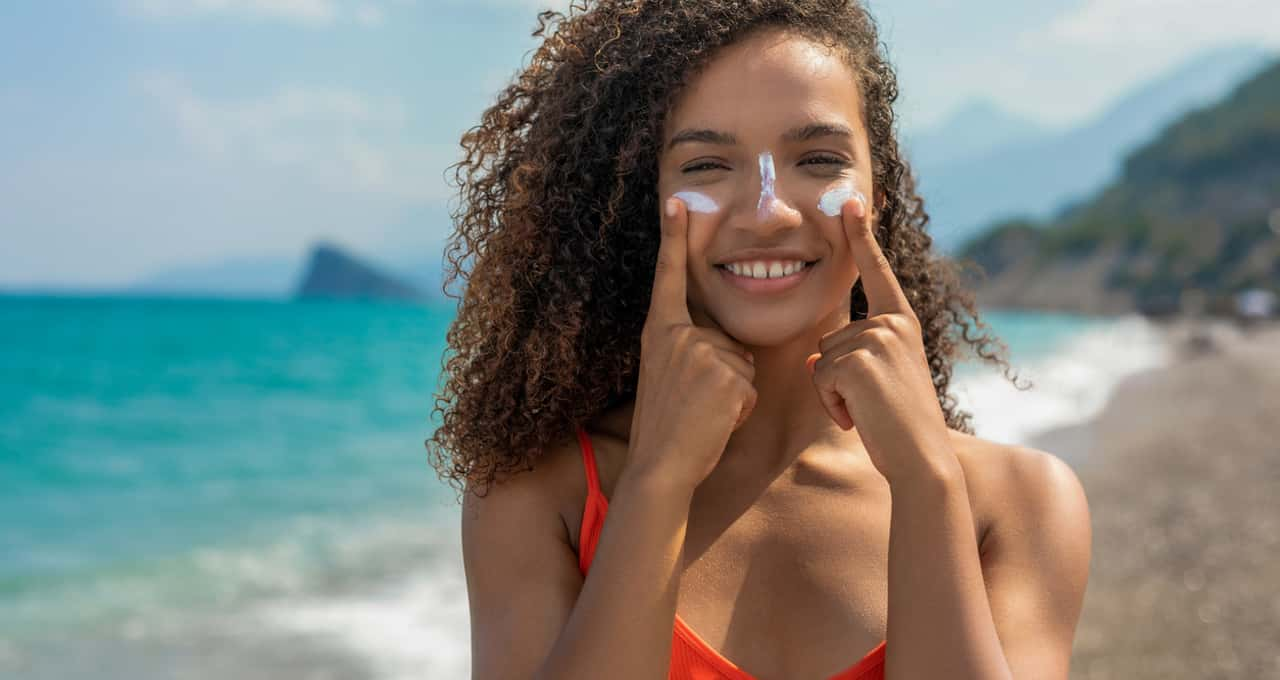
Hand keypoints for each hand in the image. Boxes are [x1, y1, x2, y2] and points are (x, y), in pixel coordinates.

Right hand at [626, 196, 757, 490]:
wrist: (660, 466)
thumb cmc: (666, 427)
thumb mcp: (666, 375)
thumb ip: (689, 350)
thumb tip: (724, 349)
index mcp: (660, 331)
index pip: (668, 277)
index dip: (673, 238)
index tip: (676, 202)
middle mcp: (678, 335)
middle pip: (728, 339)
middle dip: (726, 373)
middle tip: (695, 404)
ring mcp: (701, 353)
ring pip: (743, 364)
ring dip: (734, 394)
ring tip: (704, 414)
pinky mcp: (725, 375)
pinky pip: (750, 387)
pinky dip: (741, 409)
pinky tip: (715, 422)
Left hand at [804, 197, 957, 482]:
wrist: (921, 459)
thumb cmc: (899, 426)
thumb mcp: (878, 381)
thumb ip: (853, 358)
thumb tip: (817, 360)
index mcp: (901, 322)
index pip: (876, 272)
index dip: (861, 236)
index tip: (851, 199)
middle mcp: (891, 323)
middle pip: (829, 339)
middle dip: (837, 378)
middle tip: (872, 404)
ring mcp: (876, 339)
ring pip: (822, 360)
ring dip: (834, 394)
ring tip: (869, 411)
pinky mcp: (859, 360)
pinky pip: (820, 378)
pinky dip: (832, 404)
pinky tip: (860, 418)